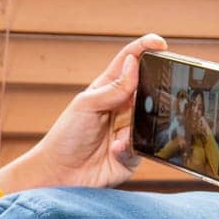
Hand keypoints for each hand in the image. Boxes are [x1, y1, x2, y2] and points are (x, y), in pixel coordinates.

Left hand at [0, 33, 166, 193]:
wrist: (59, 174)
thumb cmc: (66, 137)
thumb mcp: (86, 106)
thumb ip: (112, 87)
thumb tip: (134, 63)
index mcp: (108, 90)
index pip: (130, 63)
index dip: (145, 49)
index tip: (160, 44)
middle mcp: (122, 108)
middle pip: (149, 90)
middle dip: (153, 92)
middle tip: (146, 97)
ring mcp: (129, 131)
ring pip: (151, 120)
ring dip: (137, 125)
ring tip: (117, 133)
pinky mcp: (133, 155)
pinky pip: (143, 147)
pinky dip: (127, 148)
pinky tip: (112, 150)